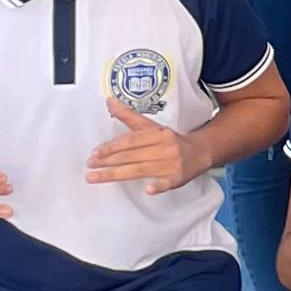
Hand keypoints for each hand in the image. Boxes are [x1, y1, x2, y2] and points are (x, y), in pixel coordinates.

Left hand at [84, 98, 204, 192]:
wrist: (200, 152)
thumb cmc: (170, 140)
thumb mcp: (151, 126)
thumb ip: (129, 116)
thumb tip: (108, 101)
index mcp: (159, 134)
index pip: (131, 141)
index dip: (112, 147)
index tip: (95, 153)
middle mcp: (165, 148)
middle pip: (132, 156)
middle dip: (109, 161)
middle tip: (90, 165)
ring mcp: (172, 164)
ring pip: (141, 170)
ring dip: (116, 174)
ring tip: (95, 177)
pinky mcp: (177, 179)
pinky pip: (167, 183)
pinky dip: (158, 186)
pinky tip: (148, 189)